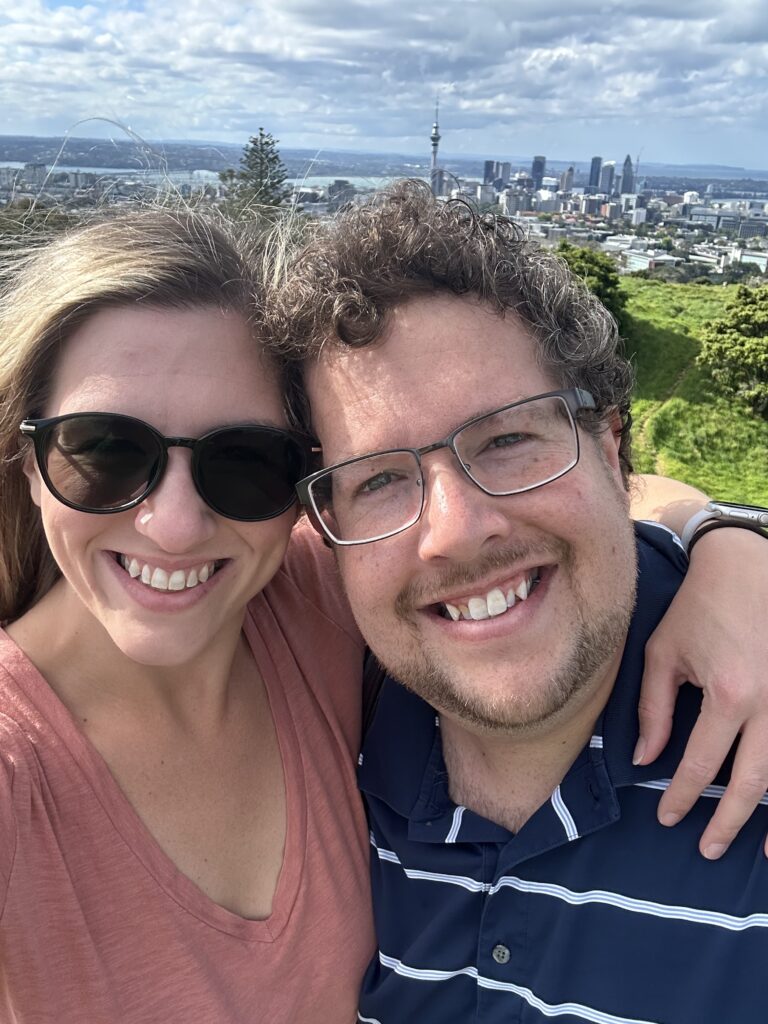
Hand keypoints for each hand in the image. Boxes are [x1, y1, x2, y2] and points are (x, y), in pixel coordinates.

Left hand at [635, 527, 767, 858]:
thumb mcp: (663, 653)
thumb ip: (654, 710)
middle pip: (753, 782)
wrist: (749, 566)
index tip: (667, 819)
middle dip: (729, 821)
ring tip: (760, 853)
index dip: (682, 796)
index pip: (702, 763)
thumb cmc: (698, 608)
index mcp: (729, 694)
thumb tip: (646, 760)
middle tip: (708, 849)